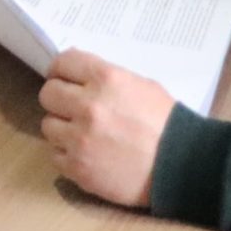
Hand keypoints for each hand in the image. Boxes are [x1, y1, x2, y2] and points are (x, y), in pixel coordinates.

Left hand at [39, 49, 174, 206]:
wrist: (182, 167)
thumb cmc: (166, 124)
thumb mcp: (141, 86)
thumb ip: (107, 78)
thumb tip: (78, 76)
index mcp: (105, 79)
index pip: (62, 63)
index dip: (60, 71)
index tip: (63, 78)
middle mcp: (88, 106)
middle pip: (48, 93)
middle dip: (59, 99)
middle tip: (72, 108)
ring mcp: (80, 138)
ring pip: (47, 125)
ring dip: (62, 128)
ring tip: (83, 134)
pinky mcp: (77, 167)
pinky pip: (54, 154)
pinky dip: (67, 154)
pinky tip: (86, 154)